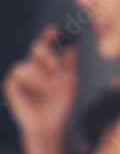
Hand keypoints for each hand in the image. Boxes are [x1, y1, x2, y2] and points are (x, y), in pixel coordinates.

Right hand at [2, 24, 77, 153]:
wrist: (51, 125)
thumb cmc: (61, 105)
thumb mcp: (70, 83)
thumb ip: (70, 64)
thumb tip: (73, 45)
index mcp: (49, 65)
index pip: (49, 46)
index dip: (50, 36)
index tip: (54, 28)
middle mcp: (35, 66)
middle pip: (37, 48)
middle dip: (47, 51)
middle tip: (56, 63)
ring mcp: (23, 74)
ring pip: (30, 61)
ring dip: (43, 73)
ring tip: (52, 86)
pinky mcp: (12, 83)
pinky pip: (20, 71)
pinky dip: (33, 78)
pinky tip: (40, 88)